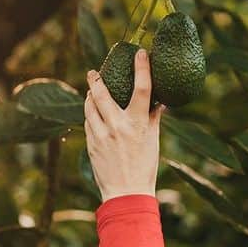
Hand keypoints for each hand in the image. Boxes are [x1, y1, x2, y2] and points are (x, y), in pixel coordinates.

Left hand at [84, 51, 163, 201]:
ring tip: (91, 92)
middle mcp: (118, 126)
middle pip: (103, 92)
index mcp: (138, 124)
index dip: (142, 68)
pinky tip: (93, 115)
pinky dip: (90, 115)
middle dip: (96, 79)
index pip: (143, 89)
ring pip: (90, 105)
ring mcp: (102, 134)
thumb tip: (159, 102)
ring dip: (90, 96)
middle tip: (94, 72)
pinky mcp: (91, 143)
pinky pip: (88, 122)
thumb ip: (153, 119)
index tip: (140, 53)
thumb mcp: (153, 141)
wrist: (126, 193)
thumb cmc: (144, 168)